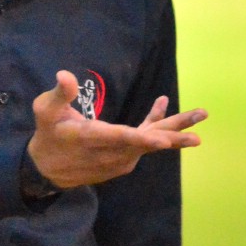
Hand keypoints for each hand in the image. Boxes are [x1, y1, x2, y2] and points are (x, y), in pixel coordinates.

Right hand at [27, 70, 205, 190]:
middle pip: (146, 143)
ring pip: (150, 142)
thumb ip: (59, 94)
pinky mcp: (124, 159)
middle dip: (174, 137)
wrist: (48, 170)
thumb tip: (64, 74)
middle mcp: (111, 152)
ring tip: (200, 114)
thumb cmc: (47, 135)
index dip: (143, 140)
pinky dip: (155, 125)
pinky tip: (162, 104)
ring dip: (174, 128)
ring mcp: (120, 158)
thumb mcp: (45, 111)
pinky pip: (144, 141)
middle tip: (198, 135)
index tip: (163, 141)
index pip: (121, 139)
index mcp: (92, 138)